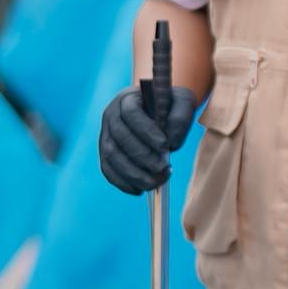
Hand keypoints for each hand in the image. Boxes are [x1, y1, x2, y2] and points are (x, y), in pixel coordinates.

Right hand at [96, 79, 201, 195]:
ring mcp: (105, 134)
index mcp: (128, 98)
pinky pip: (108, 169)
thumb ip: (180, 118)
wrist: (159, 107)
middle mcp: (111, 115)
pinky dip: (122, 183)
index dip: (146, 131)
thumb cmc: (171, 105)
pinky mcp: (105, 152)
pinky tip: (140, 189)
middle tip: (163, 169)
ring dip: (133, 174)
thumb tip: (172, 144)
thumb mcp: (183, 102)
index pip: (131, 114)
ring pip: (111, 156)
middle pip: (119, 138)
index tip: (165, 146)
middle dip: (142, 157)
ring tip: (155, 183)